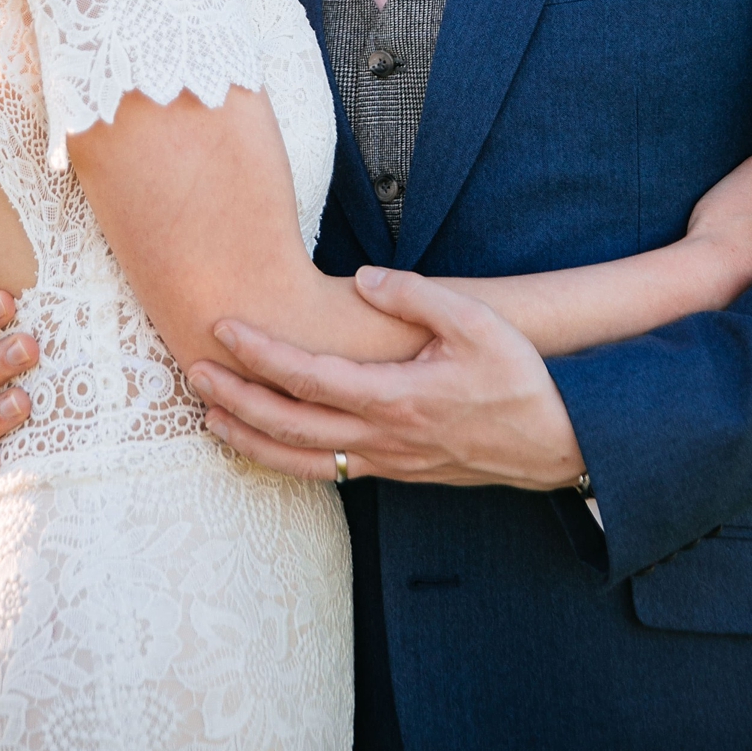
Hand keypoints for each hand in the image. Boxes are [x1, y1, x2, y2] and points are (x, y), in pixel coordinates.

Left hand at [188, 268, 584, 488]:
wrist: (558, 442)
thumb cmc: (520, 378)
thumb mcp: (477, 323)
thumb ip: (417, 296)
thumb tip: (362, 278)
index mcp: (397, 398)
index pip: (310, 377)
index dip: (261, 354)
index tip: (224, 330)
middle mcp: (384, 437)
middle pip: (290, 425)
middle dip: (236, 398)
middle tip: (193, 371)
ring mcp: (388, 461)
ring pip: (301, 460)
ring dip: (250, 438)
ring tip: (210, 417)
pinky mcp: (396, 471)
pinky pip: (327, 470)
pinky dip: (285, 459)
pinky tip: (267, 443)